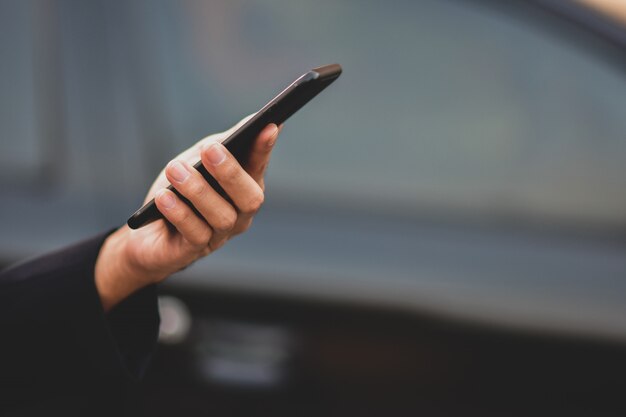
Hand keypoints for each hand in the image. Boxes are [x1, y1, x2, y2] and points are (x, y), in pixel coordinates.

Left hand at [95, 117, 280, 310]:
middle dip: (231, 173)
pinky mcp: (194, 251)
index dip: (264, 149)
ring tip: (175, 170)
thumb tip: (252, 121)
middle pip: (249, 198)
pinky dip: (180, 213)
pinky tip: (164, 197)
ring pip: (222, 217)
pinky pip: (195, 234)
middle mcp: (239, 215)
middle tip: (211, 150)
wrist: (147, 234)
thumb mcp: (196, 162)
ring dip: (198, 191)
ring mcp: (220, 236)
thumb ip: (221, 145)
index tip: (269, 126)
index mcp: (244, 189)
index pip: (259, 167)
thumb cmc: (178, 193)